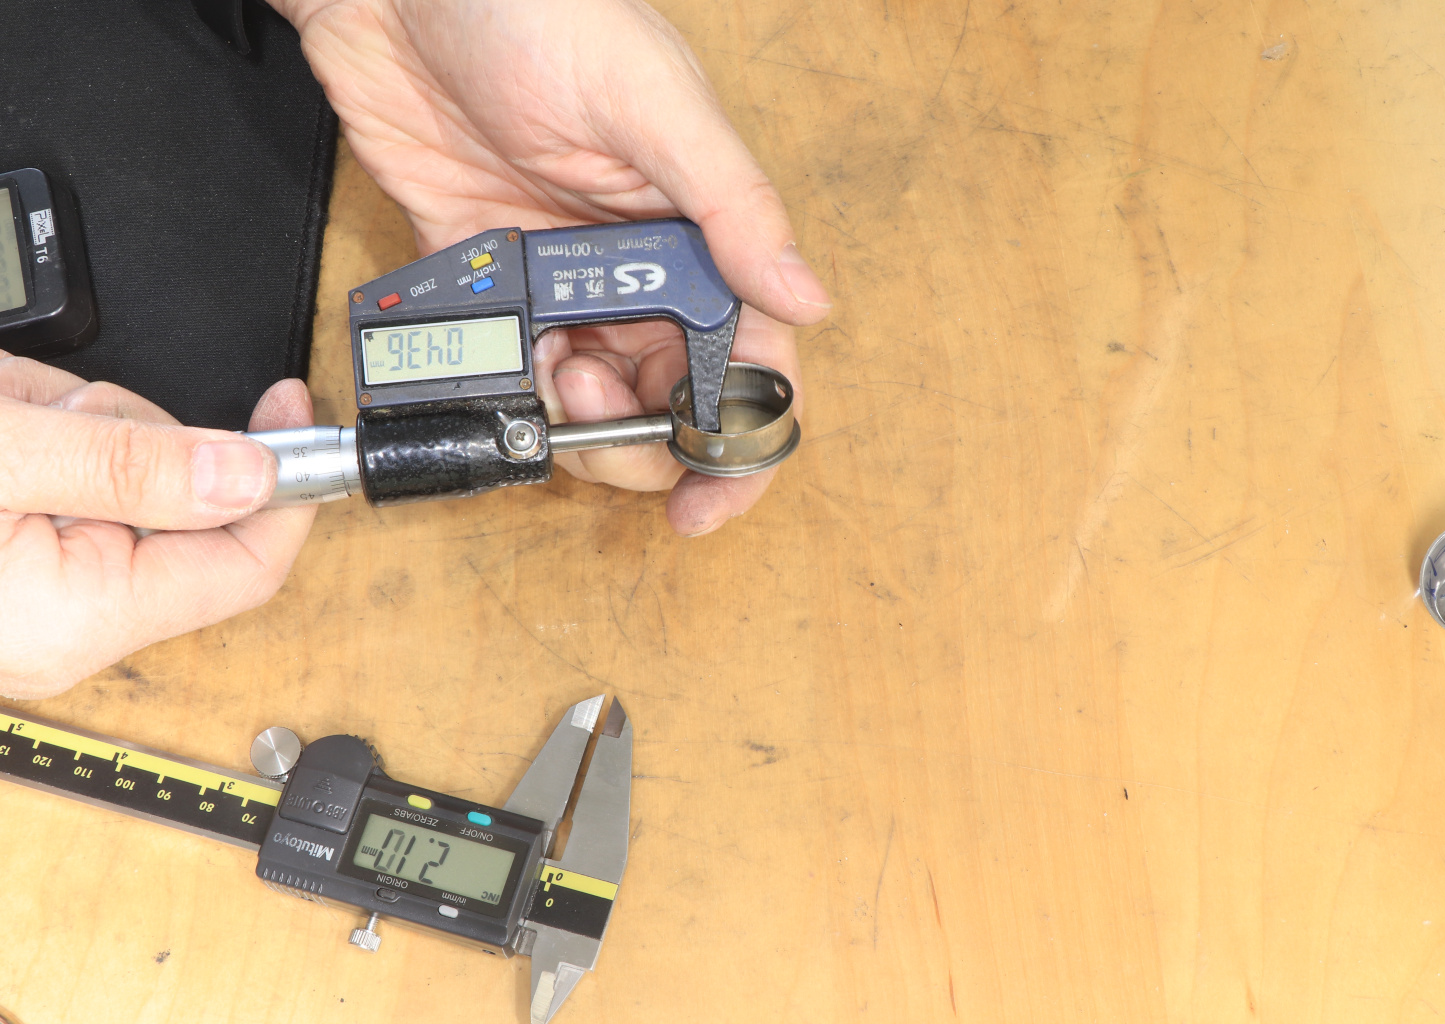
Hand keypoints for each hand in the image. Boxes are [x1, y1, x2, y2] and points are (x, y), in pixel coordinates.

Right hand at [0, 355, 316, 698]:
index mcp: (79, 619)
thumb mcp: (2, 457)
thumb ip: (128, 467)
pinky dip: (39, 421)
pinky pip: (71, 469)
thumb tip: (248, 475)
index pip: (244, 565)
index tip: (293, 414)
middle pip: (186, 502)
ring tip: (3, 413)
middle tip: (53, 411)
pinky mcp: (14, 553)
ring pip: (126, 469)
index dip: (283, 485)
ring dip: (69, 417)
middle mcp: (64, 620)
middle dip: (130, 431)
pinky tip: (0, 416)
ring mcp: (35, 587)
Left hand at [274, 0, 830, 534]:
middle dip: (643, 438)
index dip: (741, 440)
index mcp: (700, 227)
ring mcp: (562, 281)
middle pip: (672, 400)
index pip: (752, 358)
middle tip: (594, 407)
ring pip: (591, 399)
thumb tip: (806, 300)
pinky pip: (509, 365)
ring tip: (543, 372)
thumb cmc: (532, 7)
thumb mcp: (648, 98)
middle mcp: (638, 267)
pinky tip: (494, 358)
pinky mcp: (489, 281)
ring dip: (570, 419)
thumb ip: (731, 204)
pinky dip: (505, 385)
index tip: (706, 497)